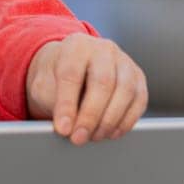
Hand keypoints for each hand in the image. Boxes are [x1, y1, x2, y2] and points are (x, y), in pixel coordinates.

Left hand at [25, 33, 147, 145]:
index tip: (63, 129)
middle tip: (79, 138)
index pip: (72, 74)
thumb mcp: (43, 85)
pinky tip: (111, 133)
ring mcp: (125, 62)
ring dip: (109, 120)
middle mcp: (103, 49)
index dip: (67, 105)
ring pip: (125, 91)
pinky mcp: (138, 78)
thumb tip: (67, 126)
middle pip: (103, 82)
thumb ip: (52, 102)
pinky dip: (126, 121)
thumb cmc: (56, 78)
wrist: (72, 69)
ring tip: (93, 137)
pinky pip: (139, 101)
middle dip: (90, 116)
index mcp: (76, 46)